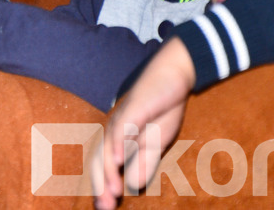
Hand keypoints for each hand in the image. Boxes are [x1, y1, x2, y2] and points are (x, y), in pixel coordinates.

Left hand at [92, 39, 195, 209]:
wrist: (173, 77)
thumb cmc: (161, 108)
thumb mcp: (155, 143)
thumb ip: (145, 163)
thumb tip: (133, 185)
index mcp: (119, 138)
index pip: (105, 165)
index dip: (103, 186)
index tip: (105, 207)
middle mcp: (114, 129)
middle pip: (102, 159)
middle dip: (101, 184)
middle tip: (105, 207)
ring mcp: (121, 118)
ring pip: (109, 147)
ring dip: (108, 170)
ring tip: (111, 191)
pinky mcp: (132, 109)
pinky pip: (122, 128)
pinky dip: (117, 145)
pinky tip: (116, 160)